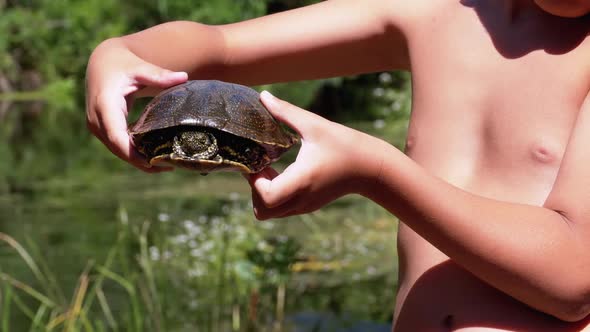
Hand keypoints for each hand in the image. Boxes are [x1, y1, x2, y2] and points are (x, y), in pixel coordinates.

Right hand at [85, 38, 187, 171]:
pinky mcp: (102, 129)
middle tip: (169, 167)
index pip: (116, 136)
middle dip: (141, 161)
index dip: (133, 153)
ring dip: (139, 160)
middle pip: (118, 149)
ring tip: (166, 165)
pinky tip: (155, 157)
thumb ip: (159, 75)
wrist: (102, 62)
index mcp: (104, 105)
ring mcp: (97, 126)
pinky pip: (118, 146)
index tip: (154, 162)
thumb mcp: (140, 67)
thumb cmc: (122, 63)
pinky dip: (134, 153)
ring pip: (118, 150)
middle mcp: (96, 119)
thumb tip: (184, 77)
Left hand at [247, 91, 383, 219]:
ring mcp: (305, 206)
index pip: (266, 197)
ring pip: (270, 213)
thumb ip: (286, 111)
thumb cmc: (344, 144)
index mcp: (301, 180)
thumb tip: (263, 96)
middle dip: (255, 191)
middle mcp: (301, 199)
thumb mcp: (314, 125)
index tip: (258, 162)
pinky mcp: (309, 205)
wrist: (370, 168)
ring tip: (270, 169)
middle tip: (260, 167)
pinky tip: (282, 173)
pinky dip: (274, 196)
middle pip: (262, 212)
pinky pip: (282, 209)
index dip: (254, 182)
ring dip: (264, 194)